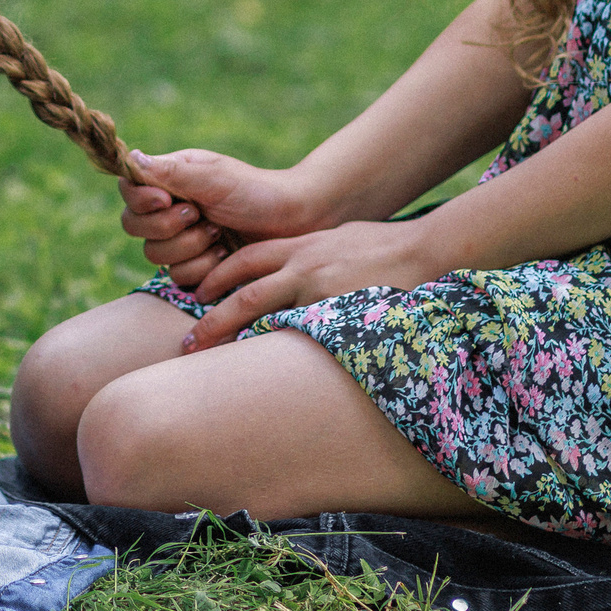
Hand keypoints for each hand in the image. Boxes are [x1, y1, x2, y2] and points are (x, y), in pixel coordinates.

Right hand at [121, 149, 320, 286]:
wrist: (295, 223)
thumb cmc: (258, 192)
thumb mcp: (215, 178)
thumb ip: (172, 173)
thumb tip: (133, 157)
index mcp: (170, 179)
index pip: (129, 190)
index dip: (141, 200)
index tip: (167, 199)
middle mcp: (169, 208)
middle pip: (134, 226)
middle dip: (169, 227)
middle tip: (201, 216)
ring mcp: (181, 239)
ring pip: (155, 255)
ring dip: (191, 247)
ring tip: (219, 234)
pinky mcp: (196, 267)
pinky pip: (179, 277)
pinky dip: (204, 267)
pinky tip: (225, 254)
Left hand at [179, 218, 433, 351]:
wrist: (422, 250)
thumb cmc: (382, 246)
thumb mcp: (337, 241)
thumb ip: (309, 256)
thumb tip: (289, 273)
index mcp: (301, 246)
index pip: (245, 261)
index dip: (217, 279)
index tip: (196, 299)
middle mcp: (303, 264)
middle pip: (243, 290)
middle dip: (212, 317)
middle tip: (187, 343)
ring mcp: (319, 288)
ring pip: (262, 310)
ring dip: (231, 333)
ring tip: (209, 357)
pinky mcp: (337, 309)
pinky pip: (297, 331)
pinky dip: (274, 345)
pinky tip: (257, 370)